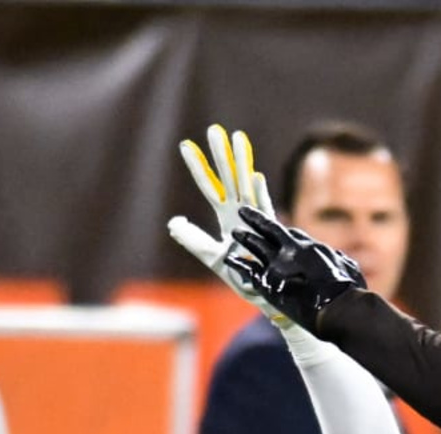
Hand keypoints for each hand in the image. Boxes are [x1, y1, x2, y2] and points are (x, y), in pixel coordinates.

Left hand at [168, 125, 287, 319]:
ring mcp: (256, 221)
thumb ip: (192, 239)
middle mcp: (242, 213)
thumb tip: (173, 222)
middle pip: (229, 178)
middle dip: (221, 155)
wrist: (264, 296)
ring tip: (238, 138)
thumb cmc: (242, 276)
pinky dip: (258, 194)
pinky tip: (254, 177)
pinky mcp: (267, 235)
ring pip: (246, 186)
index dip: (197, 167)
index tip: (185, 145)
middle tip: (214, 130)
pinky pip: (262, 212)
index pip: (210, 186)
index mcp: (228, 216)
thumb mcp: (212, 257)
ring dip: (242, 163)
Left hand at [228, 208, 364, 334]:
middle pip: (270, 230)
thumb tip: (340, 258)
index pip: (293, 235)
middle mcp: (292, 250)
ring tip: (235, 232)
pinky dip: (237, 263)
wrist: (339, 308)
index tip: (277, 231)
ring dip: (244, 238)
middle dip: (256, 220)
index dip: (284, 234)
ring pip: (255, 245)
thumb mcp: (349, 271)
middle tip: (244, 212)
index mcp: (312, 247)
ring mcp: (278, 265)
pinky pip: (247, 269)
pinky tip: (229, 259)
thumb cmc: (350, 294)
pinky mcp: (268, 282)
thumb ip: (340, 262)